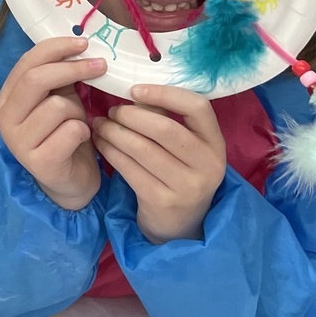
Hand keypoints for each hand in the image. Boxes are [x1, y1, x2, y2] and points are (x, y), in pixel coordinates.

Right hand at [0, 37, 106, 210]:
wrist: (69, 180)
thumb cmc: (64, 133)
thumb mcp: (59, 98)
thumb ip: (59, 75)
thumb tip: (79, 45)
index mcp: (7, 98)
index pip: (27, 62)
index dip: (56, 48)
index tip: (84, 43)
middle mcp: (6, 118)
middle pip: (36, 79)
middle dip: (73, 68)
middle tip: (100, 66)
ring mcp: (19, 142)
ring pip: (58, 106)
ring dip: (78, 110)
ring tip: (79, 121)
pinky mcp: (39, 162)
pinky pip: (71, 131)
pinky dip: (84, 131)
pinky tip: (81, 139)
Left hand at [93, 84, 225, 243]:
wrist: (180, 226)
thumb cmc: (178, 174)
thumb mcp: (185, 148)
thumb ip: (167, 119)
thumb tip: (135, 93)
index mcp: (215, 143)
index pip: (197, 107)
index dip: (164, 94)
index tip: (135, 90)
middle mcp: (207, 164)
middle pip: (164, 128)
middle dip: (130, 116)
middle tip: (111, 112)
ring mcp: (187, 186)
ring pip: (142, 148)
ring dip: (114, 132)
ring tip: (100, 125)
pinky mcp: (163, 201)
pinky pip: (129, 168)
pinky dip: (110, 152)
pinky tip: (101, 144)